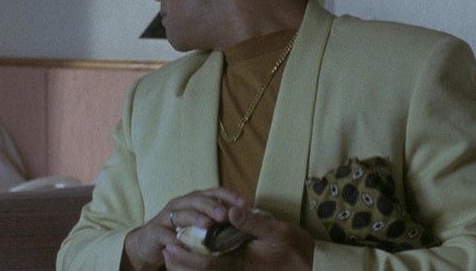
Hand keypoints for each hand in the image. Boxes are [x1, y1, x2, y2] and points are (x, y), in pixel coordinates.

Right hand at [121, 188, 245, 270]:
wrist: (151, 243)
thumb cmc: (181, 232)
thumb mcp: (202, 225)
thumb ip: (220, 220)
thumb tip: (244, 217)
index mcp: (196, 200)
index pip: (215, 192)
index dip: (229, 196)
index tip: (245, 204)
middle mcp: (182, 204)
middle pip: (197, 199)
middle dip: (211, 205)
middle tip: (225, 214)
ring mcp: (167, 216)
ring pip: (181, 213)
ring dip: (195, 218)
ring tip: (208, 225)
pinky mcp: (155, 231)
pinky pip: (164, 233)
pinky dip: (173, 238)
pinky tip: (184, 244)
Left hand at [161, 206, 313, 270]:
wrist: (310, 266)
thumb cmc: (294, 249)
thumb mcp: (276, 232)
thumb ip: (251, 223)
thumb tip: (230, 210)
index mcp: (241, 264)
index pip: (207, 264)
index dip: (185, 257)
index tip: (169, 246)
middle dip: (181, 265)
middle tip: (165, 252)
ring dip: (188, 267)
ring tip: (173, 255)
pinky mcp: (242, 270)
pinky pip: (218, 270)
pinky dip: (203, 265)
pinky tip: (196, 257)